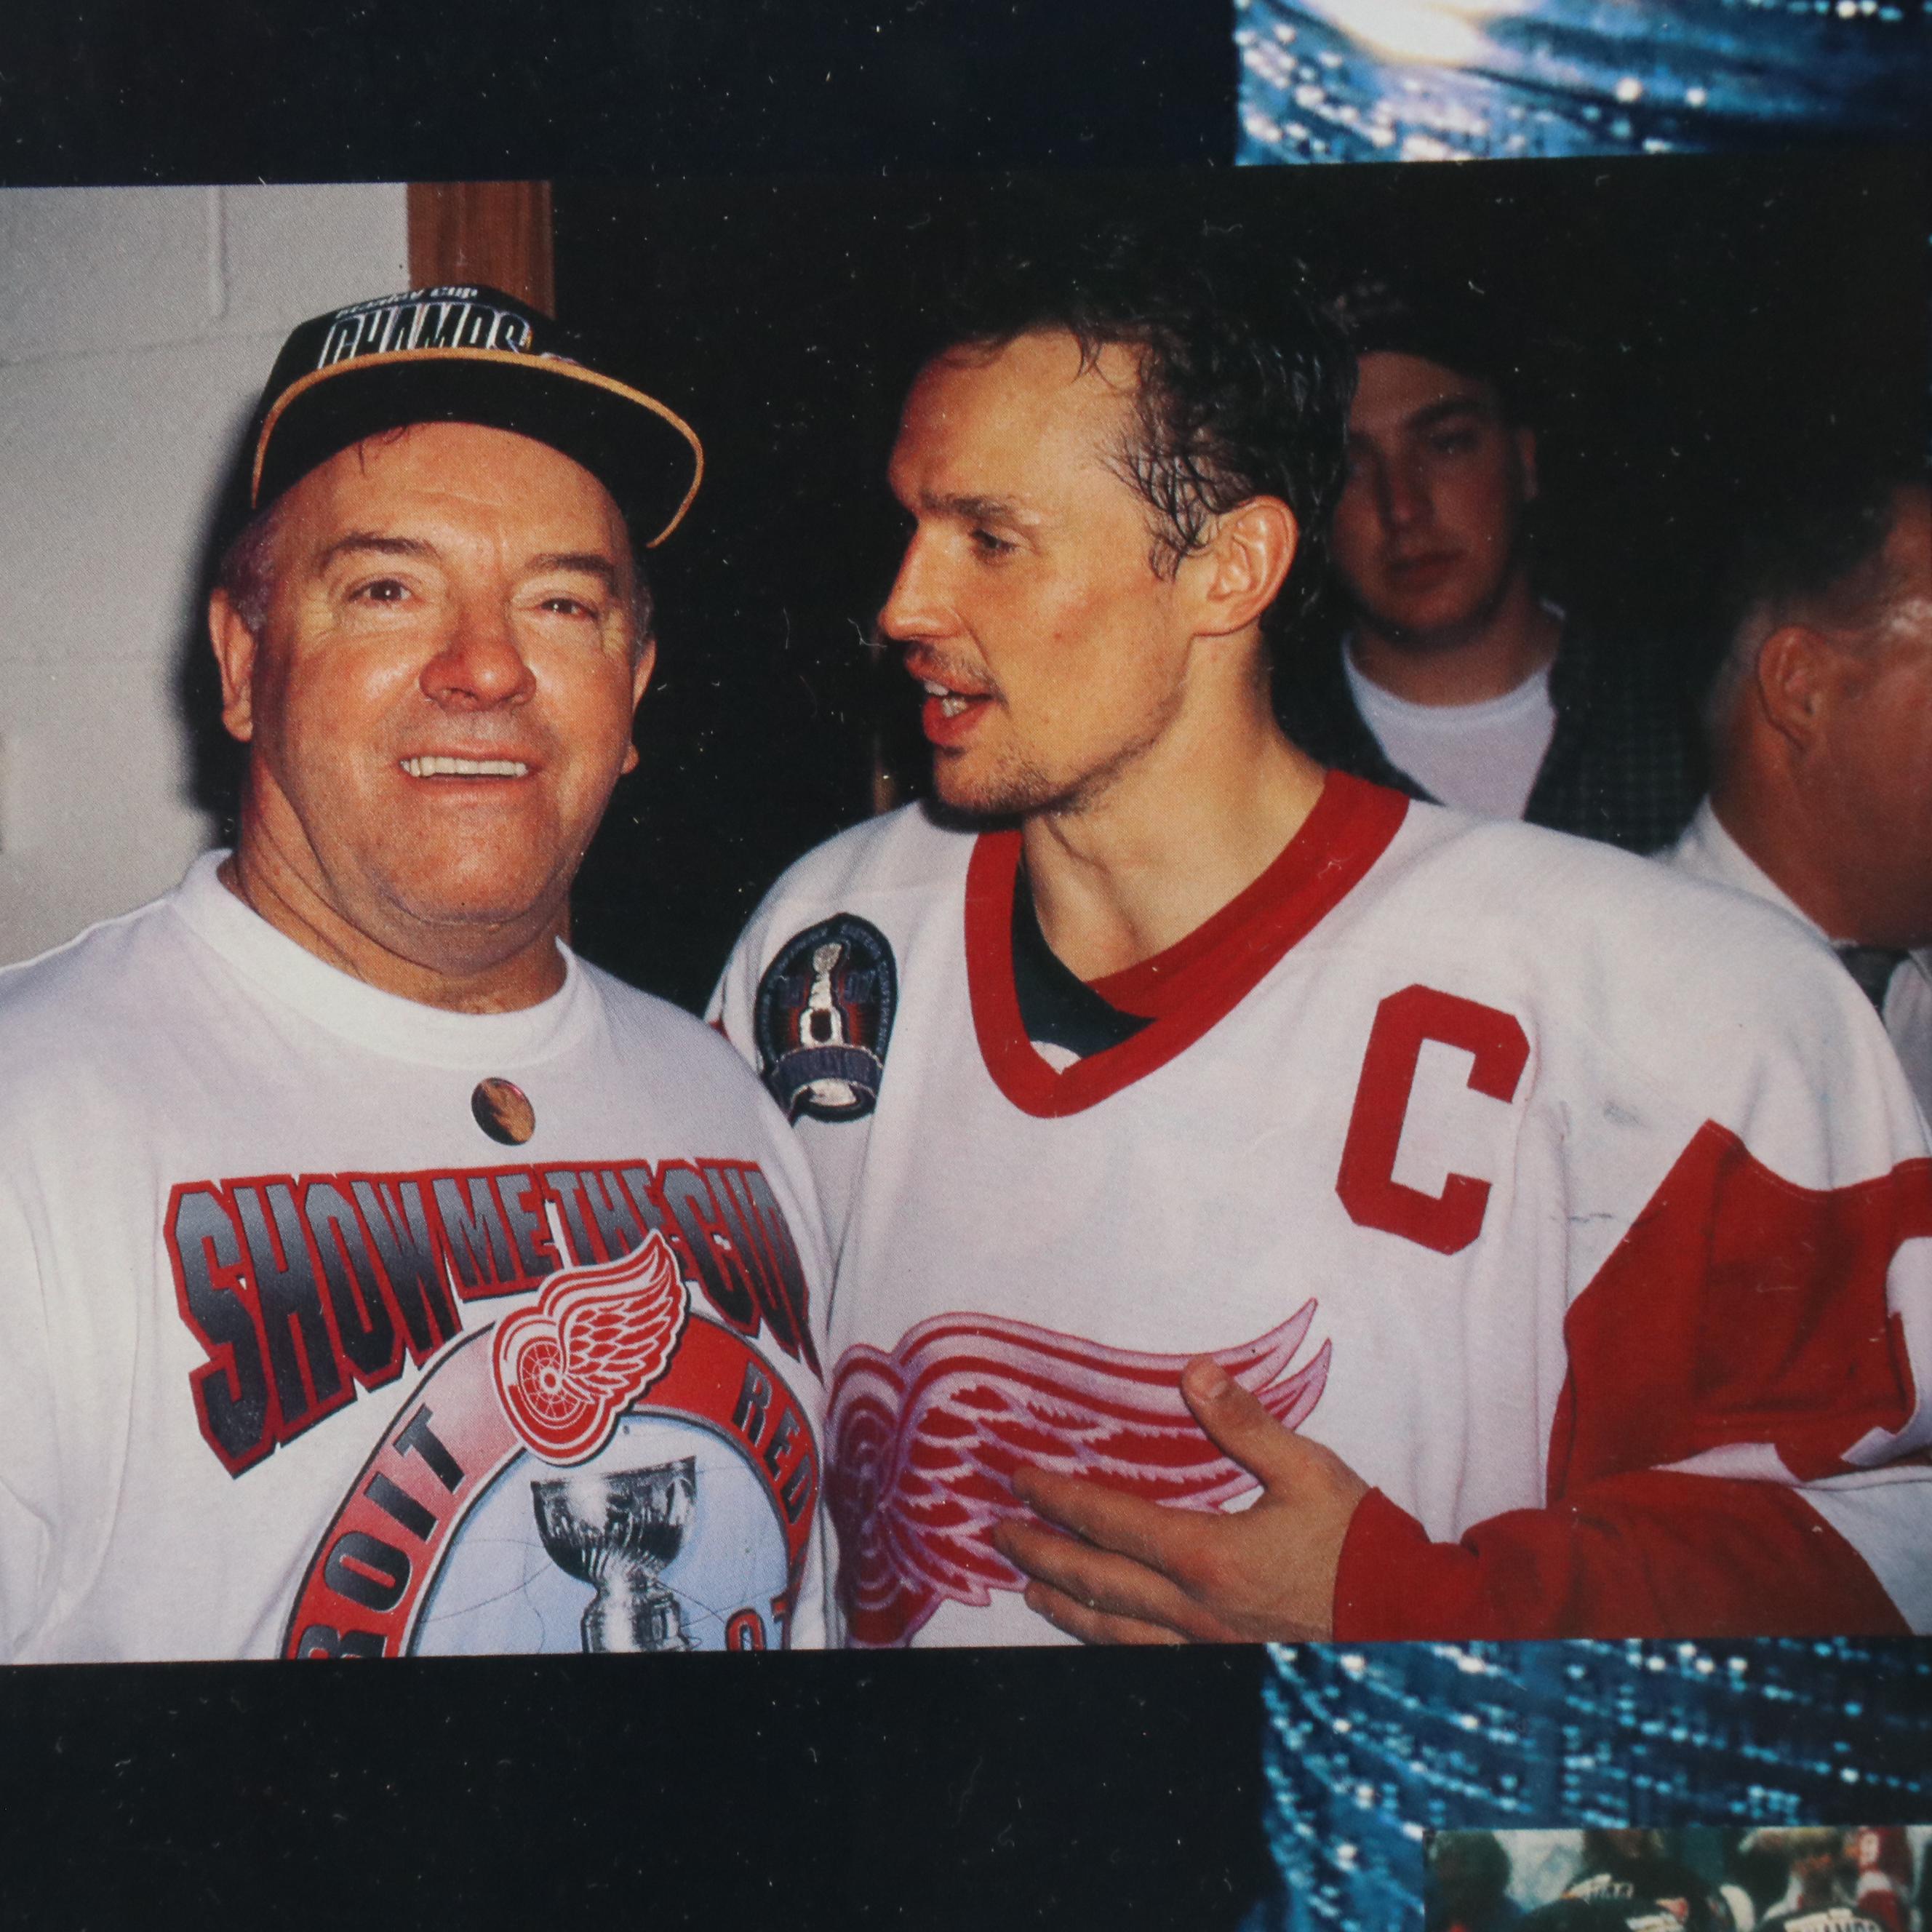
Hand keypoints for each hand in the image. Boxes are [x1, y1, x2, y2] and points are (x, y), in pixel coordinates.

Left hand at [989, 1355, 1370, 1643]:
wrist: (1409, 1624)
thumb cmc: (1357, 1543)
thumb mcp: (1306, 1469)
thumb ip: (1244, 1422)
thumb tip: (1194, 1372)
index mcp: (1205, 1556)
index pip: (1109, 1522)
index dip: (1058, 1499)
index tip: (1020, 1480)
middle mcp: (1191, 1611)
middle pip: (1095, 1583)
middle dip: (1041, 1555)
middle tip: (1002, 1534)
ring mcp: (1204, 1649)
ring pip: (1112, 1633)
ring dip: (1066, 1606)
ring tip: (1032, 1590)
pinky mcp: (1222, 1670)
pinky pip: (1145, 1661)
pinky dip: (1107, 1644)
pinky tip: (1098, 1636)